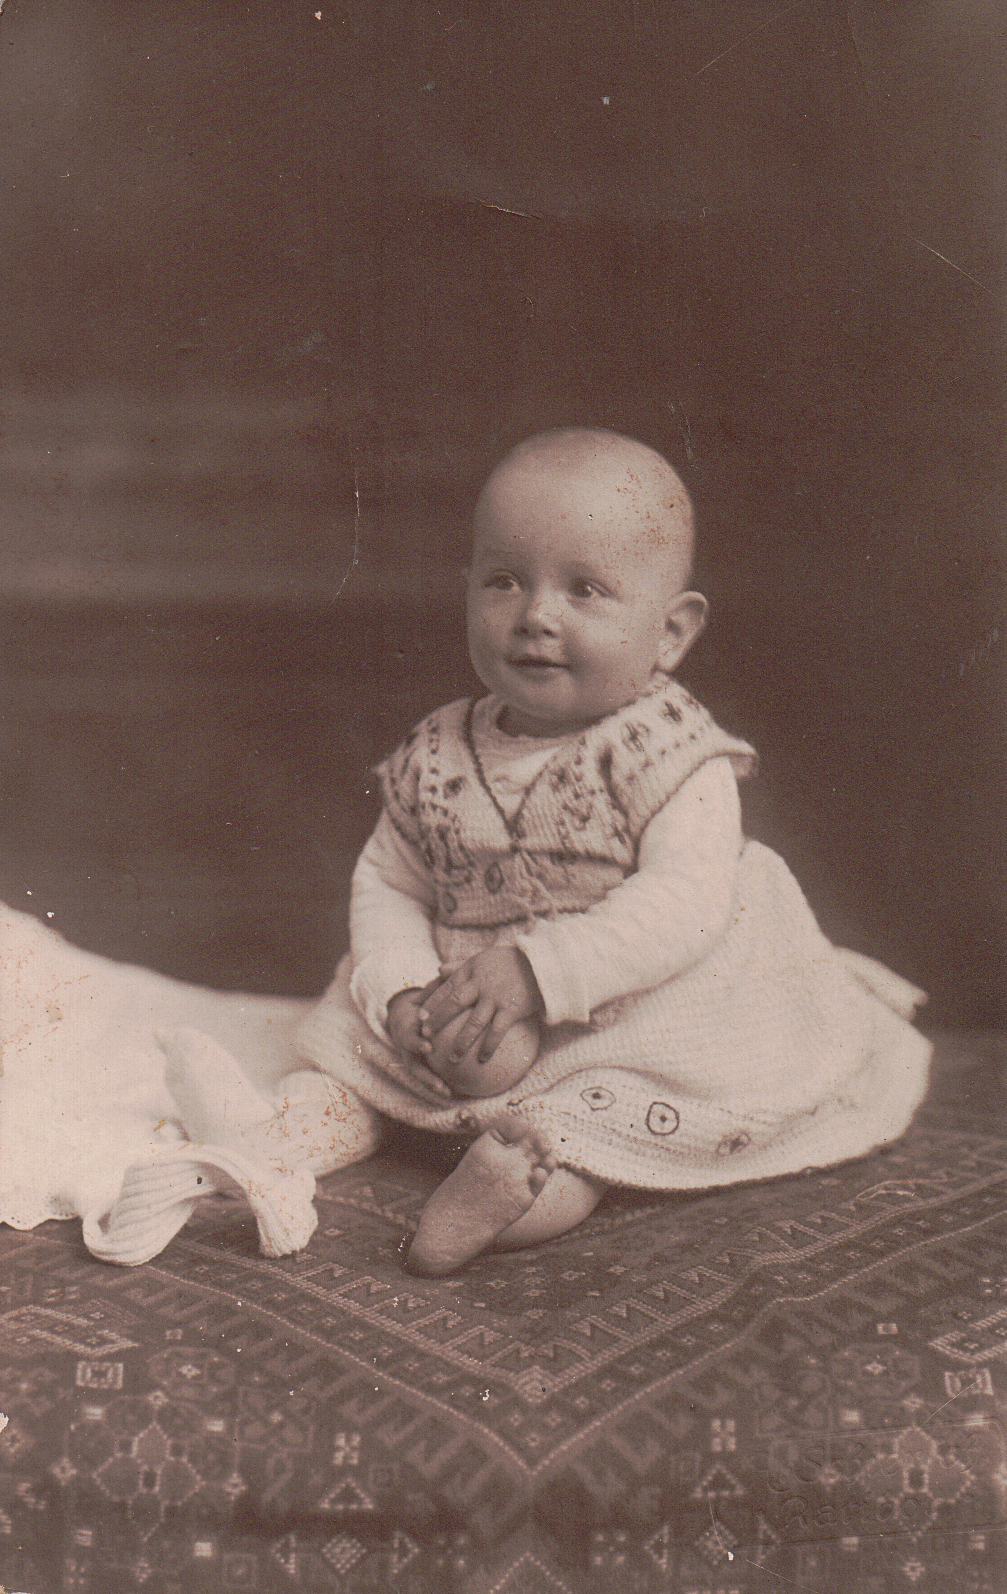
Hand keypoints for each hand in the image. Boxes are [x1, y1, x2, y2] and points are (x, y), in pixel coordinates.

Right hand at [386, 988, 452, 1102]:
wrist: (406, 1014)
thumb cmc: (425, 1000)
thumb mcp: (428, 991)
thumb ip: (437, 982)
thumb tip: (444, 967)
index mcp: (406, 1028)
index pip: (409, 1037)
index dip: (417, 1042)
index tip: (428, 1045)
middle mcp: (406, 1046)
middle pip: (411, 1062)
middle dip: (423, 1070)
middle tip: (438, 1083)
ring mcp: (411, 1058)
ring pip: (419, 1075)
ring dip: (431, 1084)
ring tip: (447, 1091)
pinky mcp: (419, 1065)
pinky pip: (428, 1078)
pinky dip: (438, 1085)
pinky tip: (455, 1092)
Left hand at [418, 947, 542, 1062]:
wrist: (543, 963)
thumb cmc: (513, 961)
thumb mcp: (485, 957)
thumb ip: (462, 965)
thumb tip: (440, 970)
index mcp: (472, 969)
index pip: (447, 986)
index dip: (432, 1001)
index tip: (419, 1015)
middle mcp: (481, 984)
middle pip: (454, 1004)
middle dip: (438, 1020)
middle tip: (425, 1034)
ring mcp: (495, 998)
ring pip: (473, 1023)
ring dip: (461, 1042)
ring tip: (452, 1059)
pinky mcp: (511, 1009)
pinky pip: (497, 1032)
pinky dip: (489, 1046)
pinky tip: (482, 1060)